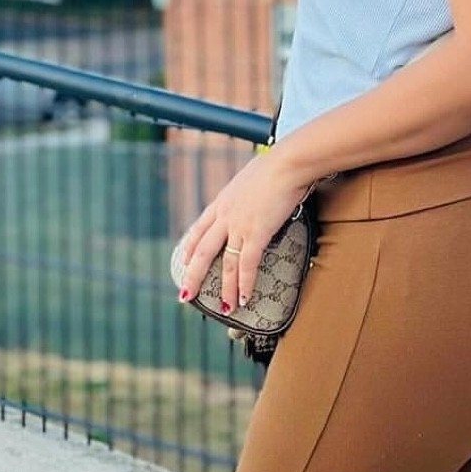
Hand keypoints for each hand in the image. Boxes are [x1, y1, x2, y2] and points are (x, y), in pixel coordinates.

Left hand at [173, 149, 310, 312]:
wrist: (287, 163)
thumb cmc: (276, 165)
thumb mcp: (251, 177)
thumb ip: (247, 191)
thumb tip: (255, 195)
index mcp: (222, 201)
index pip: (198, 229)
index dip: (189, 247)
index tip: (183, 261)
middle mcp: (225, 216)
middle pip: (202, 252)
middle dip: (193, 277)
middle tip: (185, 295)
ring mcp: (239, 226)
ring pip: (225, 264)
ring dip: (225, 288)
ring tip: (224, 308)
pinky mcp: (256, 233)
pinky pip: (247, 265)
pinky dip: (245, 284)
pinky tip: (244, 298)